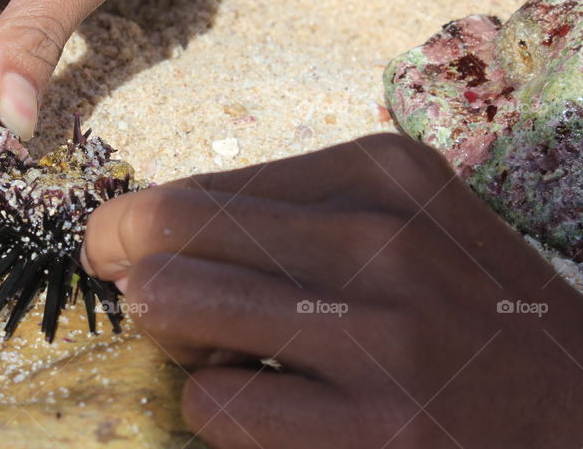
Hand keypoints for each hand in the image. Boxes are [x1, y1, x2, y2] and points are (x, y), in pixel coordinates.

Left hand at [82, 134, 582, 447]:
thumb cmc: (470, 324)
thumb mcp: (401, 232)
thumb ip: (282, 220)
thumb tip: (145, 234)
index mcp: (381, 174)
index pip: (200, 185)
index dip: (143, 226)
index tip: (126, 253)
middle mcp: (381, 239)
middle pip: (167, 231)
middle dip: (132, 270)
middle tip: (149, 304)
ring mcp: (381, 337)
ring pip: (170, 306)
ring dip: (171, 340)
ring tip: (217, 358)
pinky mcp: (378, 433)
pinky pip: (214, 407)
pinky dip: (217, 413)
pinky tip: (272, 416)